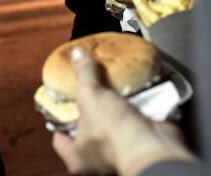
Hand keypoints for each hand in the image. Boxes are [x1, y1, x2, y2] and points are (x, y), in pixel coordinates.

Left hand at [52, 47, 195, 175]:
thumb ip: (84, 75)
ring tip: (113, 84)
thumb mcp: (91, 96)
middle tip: (92, 89)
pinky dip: (137, 105)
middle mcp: (98, 158)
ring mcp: (121, 150)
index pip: (60, 139)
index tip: (62, 104)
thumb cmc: (112, 131)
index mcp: (78, 156)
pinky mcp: (141, 141)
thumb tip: (76, 52)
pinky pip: (135, 120)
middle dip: (92, 110)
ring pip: (114, 124)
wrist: (151, 146)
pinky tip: (135, 87)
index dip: (59, 122)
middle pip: (88, 130)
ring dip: (116, 106)